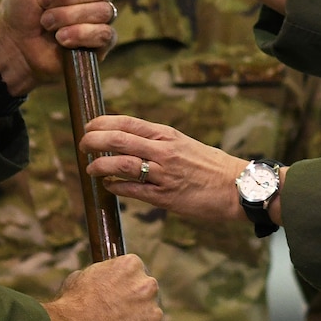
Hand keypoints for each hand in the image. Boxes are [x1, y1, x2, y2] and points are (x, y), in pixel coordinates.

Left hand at [0, 0, 114, 95]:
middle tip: (43, 2)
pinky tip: (61, 38)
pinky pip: (105, 34)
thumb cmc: (24, 1)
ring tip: (46, 22)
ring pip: (102, 11)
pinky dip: (79, 35)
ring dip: (65, 17)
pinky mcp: (101, 43)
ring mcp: (101, 19)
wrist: (15, 39)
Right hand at [42, 253, 164, 320]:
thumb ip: (103, 278)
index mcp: (131, 265)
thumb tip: (105, 283)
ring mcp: (155, 315)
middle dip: (135, 312)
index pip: (137, 277)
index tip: (115, 306)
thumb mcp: (82, 278)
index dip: (125, 293)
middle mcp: (148, 286)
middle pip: (148, 300)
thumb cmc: (68, 309)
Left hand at [80, 115, 251, 225]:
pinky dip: (116, 187)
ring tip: (89, 168)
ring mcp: (164, 174)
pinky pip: (134, 191)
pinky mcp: (166, 197)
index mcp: (167, 135)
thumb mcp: (184, 144)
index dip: (102, 122)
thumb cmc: (211, 166)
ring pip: (122, 164)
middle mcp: (164, 151)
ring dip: (100, 165)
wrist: (238, 187)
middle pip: (119, 140)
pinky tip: (108, 186)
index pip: (127, 122)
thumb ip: (158, 143)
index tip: (88, 125)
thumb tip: (130, 143)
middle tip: (82, 144)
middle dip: (94, 141)